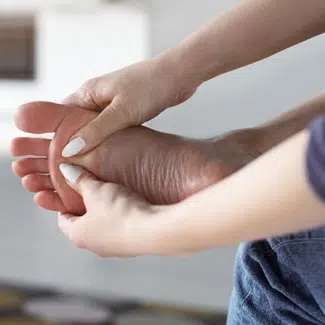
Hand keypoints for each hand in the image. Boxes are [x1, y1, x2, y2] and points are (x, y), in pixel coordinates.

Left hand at [58, 163, 162, 257]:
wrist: (150, 229)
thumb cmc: (119, 214)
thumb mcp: (95, 190)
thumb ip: (80, 181)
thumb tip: (67, 172)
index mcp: (78, 235)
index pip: (63, 220)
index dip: (63, 205)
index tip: (67, 195)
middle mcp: (95, 246)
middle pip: (84, 224)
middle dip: (87, 207)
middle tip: (91, 192)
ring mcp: (115, 248)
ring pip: (104, 227)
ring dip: (106, 214)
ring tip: (113, 197)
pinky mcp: (132, 244)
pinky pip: (122, 229)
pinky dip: (122, 219)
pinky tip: (129, 206)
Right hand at [61, 58, 196, 157]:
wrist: (179, 75)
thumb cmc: (150, 87)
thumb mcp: (121, 112)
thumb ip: (96, 131)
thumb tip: (69, 149)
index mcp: (88, 92)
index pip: (62, 115)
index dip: (58, 136)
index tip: (58, 157)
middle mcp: (97, 96)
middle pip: (78, 122)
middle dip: (76, 142)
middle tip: (76, 165)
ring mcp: (112, 102)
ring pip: (96, 125)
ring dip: (94, 141)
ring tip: (92, 162)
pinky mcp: (126, 107)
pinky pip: (111, 125)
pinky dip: (110, 137)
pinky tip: (113, 151)